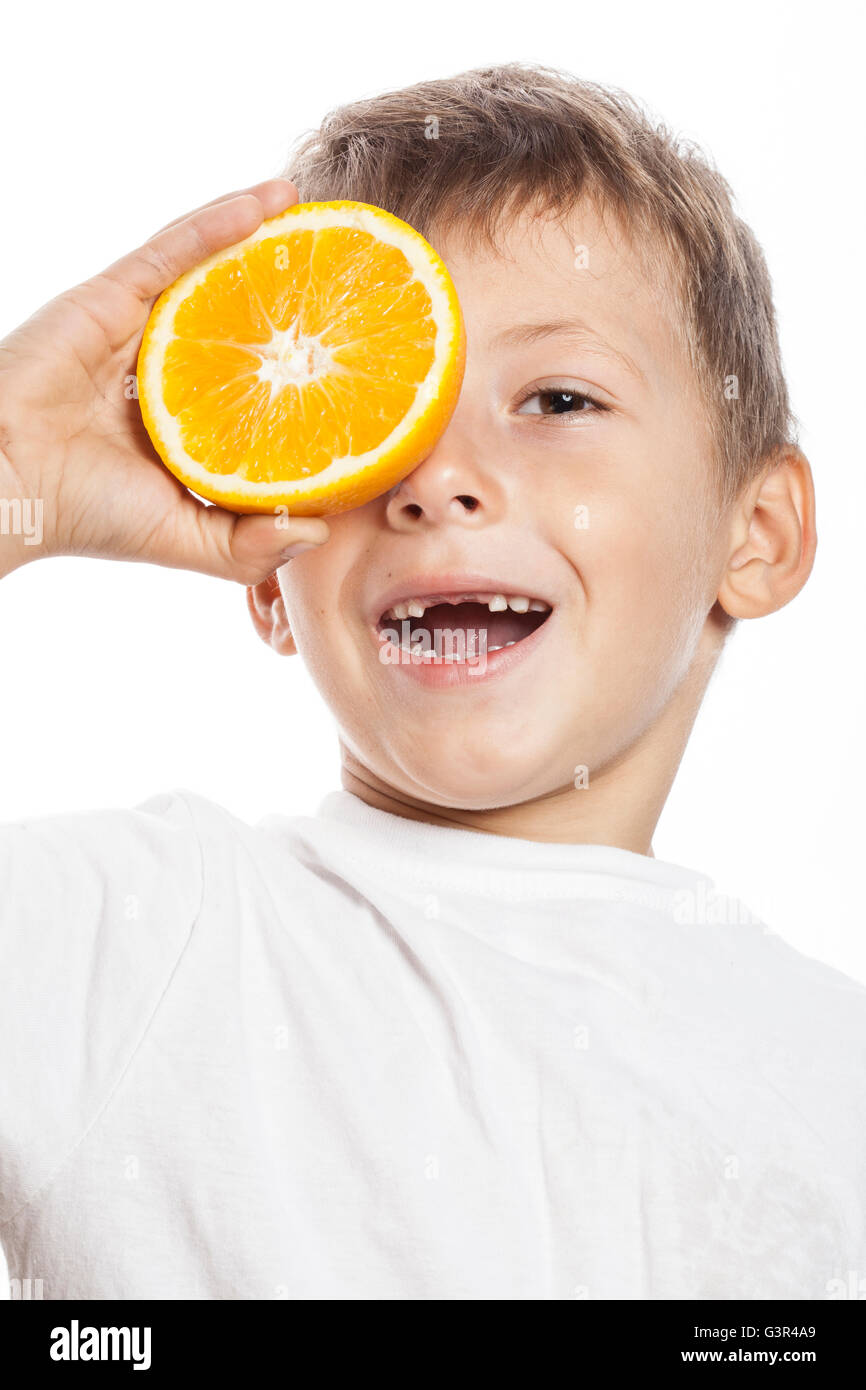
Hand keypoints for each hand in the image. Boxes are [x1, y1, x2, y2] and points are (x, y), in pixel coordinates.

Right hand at [0, 178, 329, 581]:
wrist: (8, 482)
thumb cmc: (87, 516)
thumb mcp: (188, 543)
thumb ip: (249, 546)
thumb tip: (318, 532)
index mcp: (185, 426)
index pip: (256, 392)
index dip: (303, 378)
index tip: (360, 365)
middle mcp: (168, 372)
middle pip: (240, 324)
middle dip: (289, 301)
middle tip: (348, 279)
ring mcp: (142, 330)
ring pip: (212, 275)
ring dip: (264, 243)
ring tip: (316, 217)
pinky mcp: (113, 296)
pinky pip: (175, 249)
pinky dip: (221, 222)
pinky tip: (269, 202)